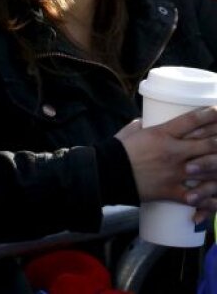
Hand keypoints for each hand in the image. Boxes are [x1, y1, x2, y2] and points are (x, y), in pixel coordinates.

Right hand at [117, 106, 216, 222]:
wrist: (106, 174)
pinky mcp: (172, 191)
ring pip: (209, 168)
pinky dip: (210, 198)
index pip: (191, 120)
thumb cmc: (116, 151)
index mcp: (161, 134)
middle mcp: (173, 152)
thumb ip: (140, 126)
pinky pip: (198, 197)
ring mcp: (175, 172)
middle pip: (208, 143)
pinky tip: (216, 197)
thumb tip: (144, 121)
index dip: (209, 114)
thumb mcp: (129, 132)